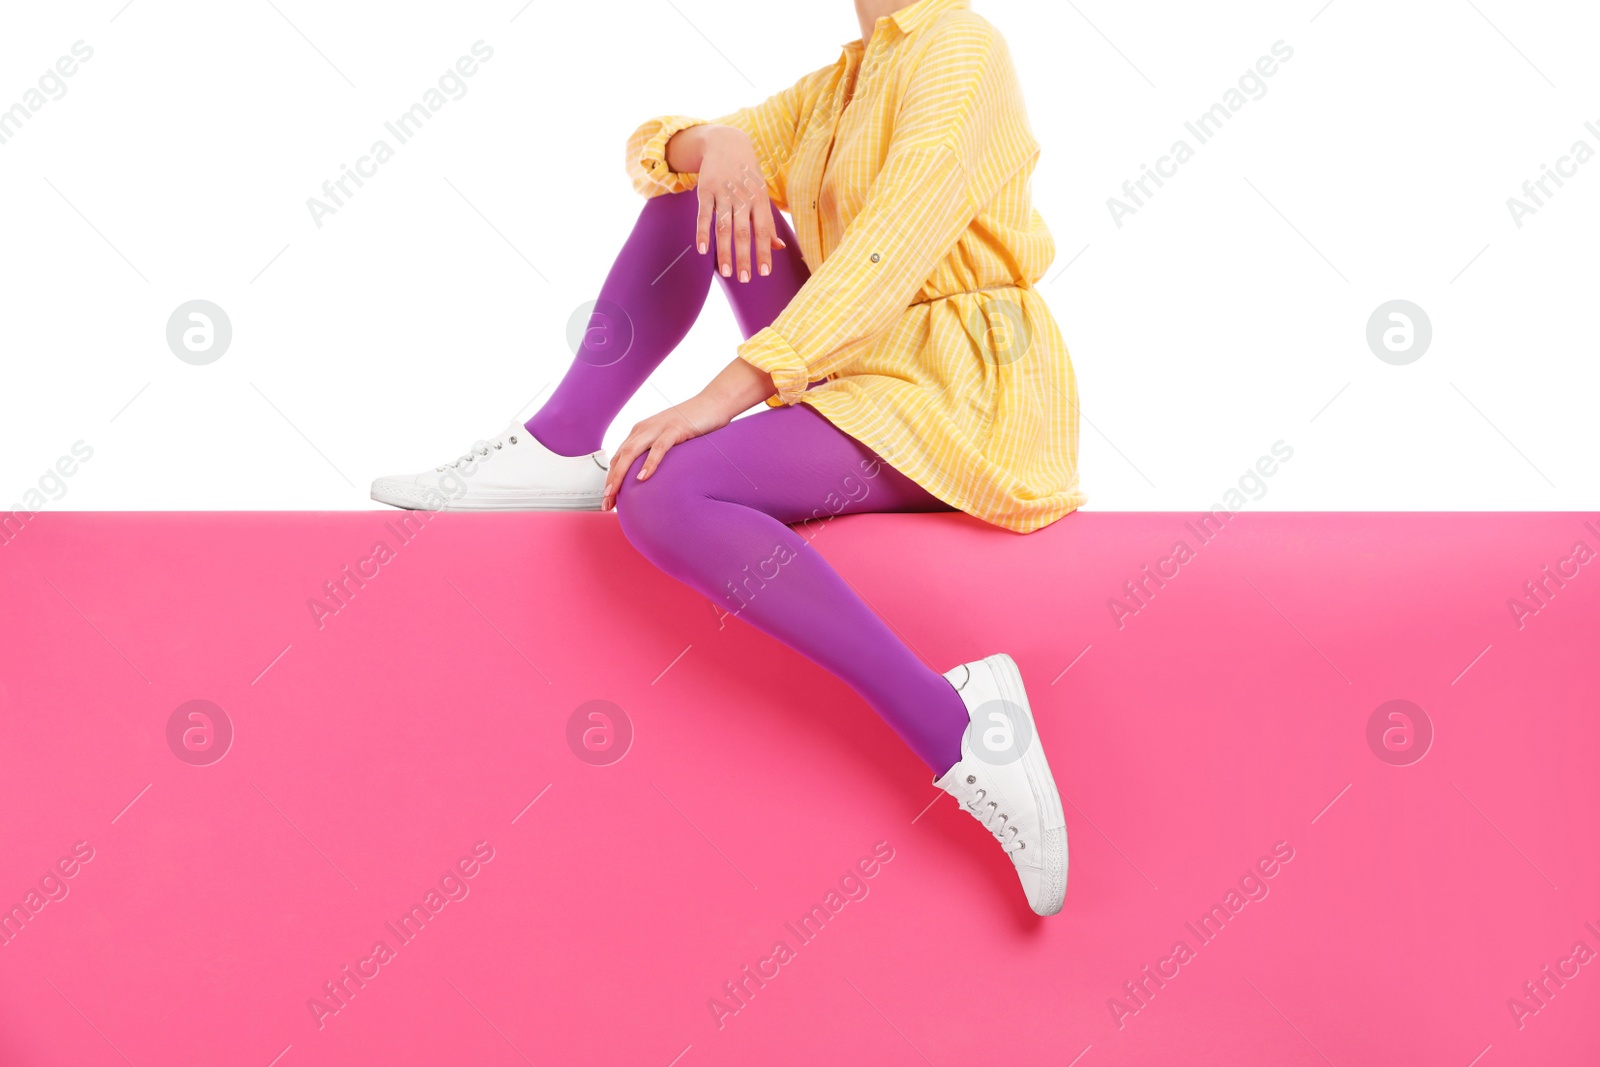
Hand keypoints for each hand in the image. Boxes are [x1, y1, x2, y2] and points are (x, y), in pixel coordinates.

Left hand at [601, 393, 724, 511]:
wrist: (714, 403)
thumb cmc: (693, 424)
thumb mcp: (669, 440)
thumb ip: (656, 453)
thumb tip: (650, 478)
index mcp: (640, 432)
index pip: (618, 458)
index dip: (611, 479)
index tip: (609, 499)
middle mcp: (644, 429)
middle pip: (619, 457)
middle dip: (611, 481)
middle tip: (606, 503)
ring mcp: (658, 428)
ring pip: (631, 453)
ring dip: (620, 475)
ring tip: (613, 493)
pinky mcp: (675, 428)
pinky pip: (659, 448)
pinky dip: (649, 463)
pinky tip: (642, 478)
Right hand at [692, 126, 787, 282]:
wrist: (727, 143)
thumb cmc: (748, 175)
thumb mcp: (761, 195)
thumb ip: (768, 222)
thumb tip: (779, 248)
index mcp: (759, 199)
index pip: (763, 230)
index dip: (764, 251)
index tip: (764, 273)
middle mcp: (743, 197)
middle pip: (743, 232)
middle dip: (744, 257)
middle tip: (745, 280)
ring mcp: (723, 193)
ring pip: (723, 227)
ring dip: (724, 251)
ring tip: (726, 273)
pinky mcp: (706, 190)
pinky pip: (704, 215)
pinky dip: (702, 232)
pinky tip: (703, 251)